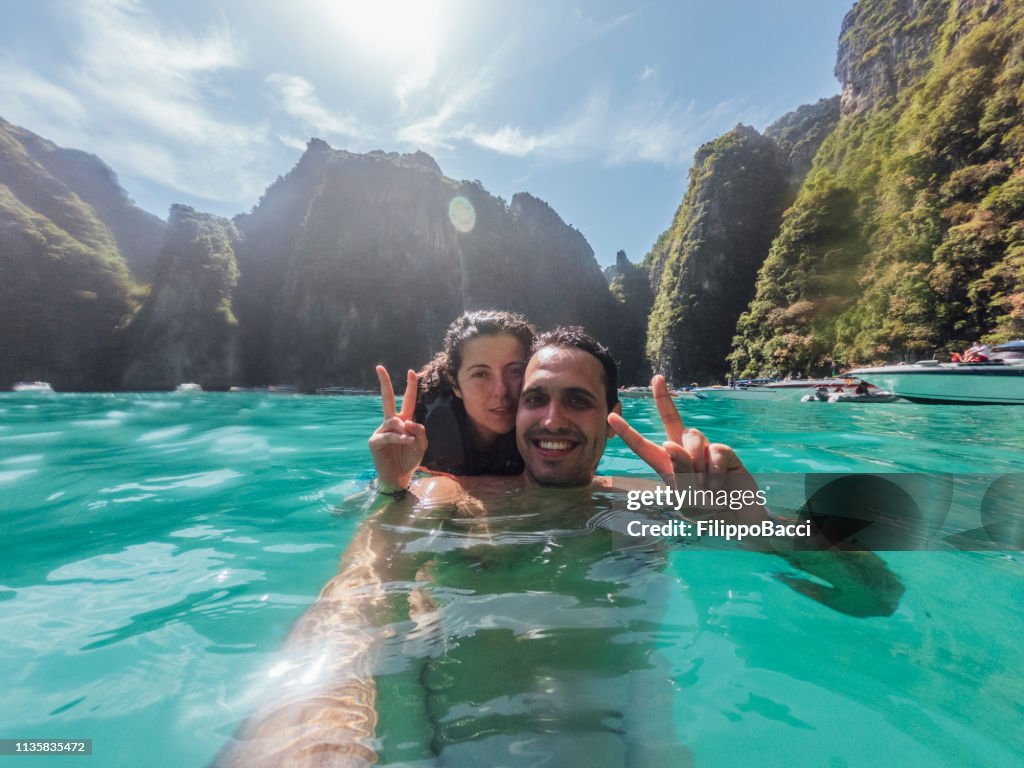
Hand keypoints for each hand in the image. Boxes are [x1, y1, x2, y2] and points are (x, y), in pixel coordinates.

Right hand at [369, 366, 426, 492]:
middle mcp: (391, 423)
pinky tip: (407, 441)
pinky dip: (400, 438)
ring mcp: (381, 430)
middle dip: (384, 383)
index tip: (411, 372)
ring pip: (394, 421)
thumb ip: (419, 431)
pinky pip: (390, 435)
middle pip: (387, 399)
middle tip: (379, 367)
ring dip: (405, 431)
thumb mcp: (421, 444)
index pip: (407, 400)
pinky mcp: (375, 441)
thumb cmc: (409, 460)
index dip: (410, 386)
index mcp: (404, 421)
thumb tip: (407, 421)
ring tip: (410, 441)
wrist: (399, 476)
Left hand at [607, 375, 764, 516]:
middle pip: (672, 419)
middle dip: (663, 397)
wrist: (736, 517)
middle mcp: (683, 452)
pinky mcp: (723, 452)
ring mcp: (704, 449)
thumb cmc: (706, 509)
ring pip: (692, 439)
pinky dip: (713, 472)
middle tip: (656, 379)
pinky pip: (714, 451)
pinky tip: (717, 485)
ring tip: (705, 487)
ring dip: (695, 464)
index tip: (611, 415)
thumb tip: (670, 443)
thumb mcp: (687, 498)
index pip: (643, 446)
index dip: (627, 431)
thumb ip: (678, 472)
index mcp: (666, 465)